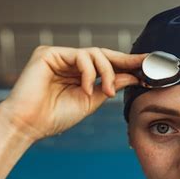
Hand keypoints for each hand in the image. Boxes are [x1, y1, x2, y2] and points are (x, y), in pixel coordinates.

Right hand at [0, 46, 145, 140]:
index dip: (129, 64)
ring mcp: (60, 56)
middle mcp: (70, 62)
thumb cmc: (56, 115)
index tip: (149, 65)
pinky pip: (80, 55)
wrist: (30, 125)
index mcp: (80, 73)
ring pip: (95, 53)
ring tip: (107, 92)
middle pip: (104, 54)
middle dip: (127, 60)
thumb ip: (111, 86)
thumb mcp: (92, 100)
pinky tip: (87, 89)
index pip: (108, 64)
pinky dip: (89, 73)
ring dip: (107, 72)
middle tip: (145, 65)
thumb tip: (134, 76)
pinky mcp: (49, 53)